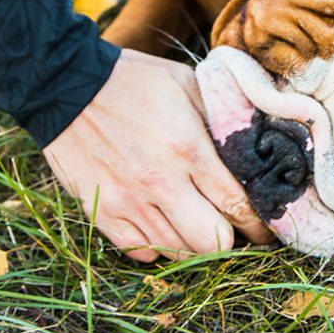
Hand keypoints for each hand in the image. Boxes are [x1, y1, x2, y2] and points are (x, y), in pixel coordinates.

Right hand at [43, 48, 272, 261]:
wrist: (66, 85)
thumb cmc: (135, 81)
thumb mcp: (189, 84)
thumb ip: (223, 116)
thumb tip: (258, 140)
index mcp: (188, 149)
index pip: (237, 205)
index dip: (259, 225)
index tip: (266, 228)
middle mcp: (160, 183)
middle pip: (211, 243)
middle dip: (231, 240)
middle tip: (234, 229)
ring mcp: (128, 202)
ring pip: (177, 252)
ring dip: (195, 243)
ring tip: (200, 225)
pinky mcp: (101, 213)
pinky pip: (141, 251)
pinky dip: (158, 245)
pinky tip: (164, 223)